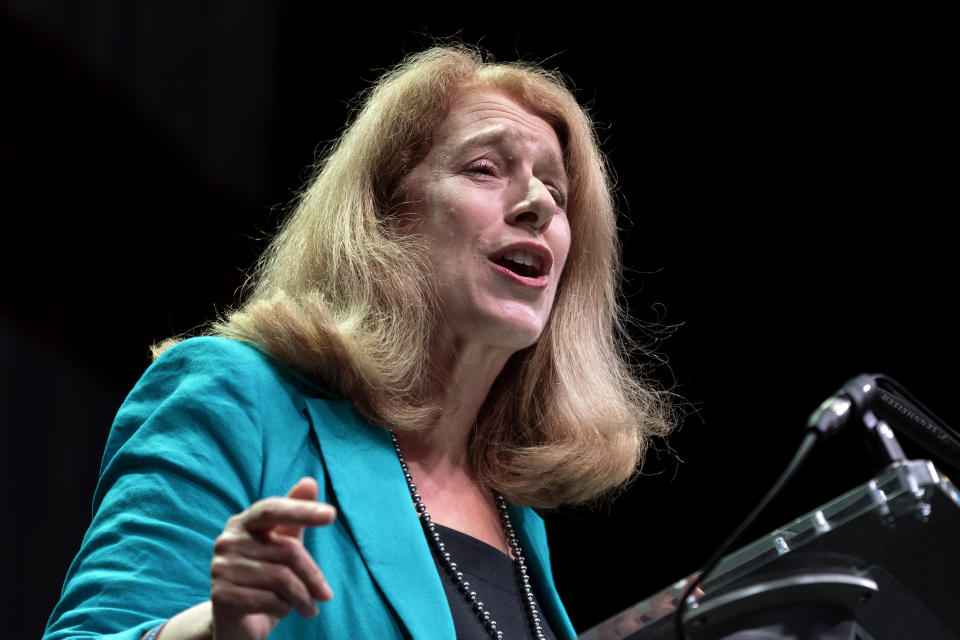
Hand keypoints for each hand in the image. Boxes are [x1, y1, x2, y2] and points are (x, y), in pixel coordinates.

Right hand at [209, 477, 335, 639]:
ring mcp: (221, 566)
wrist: (237, 621)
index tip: (331, 514)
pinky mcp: (221, 594)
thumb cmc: (266, 578)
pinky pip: (270, 600)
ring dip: (302, 598)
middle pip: (287, 551)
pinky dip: (284, 609)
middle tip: (325, 595)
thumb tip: (310, 481)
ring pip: (281, 579)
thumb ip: (296, 516)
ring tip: (308, 607)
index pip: (274, 509)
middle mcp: (228, 539)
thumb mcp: (283, 545)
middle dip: (312, 576)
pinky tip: (282, 610)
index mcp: (244, 522)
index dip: (302, 510)